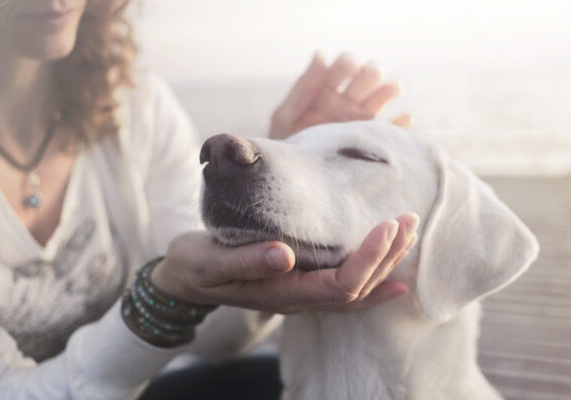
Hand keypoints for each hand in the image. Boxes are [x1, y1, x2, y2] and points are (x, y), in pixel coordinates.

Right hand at [151, 213, 418, 313]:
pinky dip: (373, 280)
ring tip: (407, 234)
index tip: (387, 225)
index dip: (368, 259)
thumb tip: (283, 255)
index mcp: (283, 293)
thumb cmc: (196, 266)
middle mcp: (299, 298)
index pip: (340, 285)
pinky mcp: (300, 281)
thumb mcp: (211, 261)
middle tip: (407, 220)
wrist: (186, 277)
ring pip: (355, 288)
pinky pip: (345, 288)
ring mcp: (301, 293)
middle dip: (387, 256)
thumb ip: (246, 261)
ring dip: (385, 263)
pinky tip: (395, 275)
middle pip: (357, 288)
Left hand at [269, 52, 411, 139]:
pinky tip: (403, 119)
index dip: (349, 62)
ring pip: (383, 96)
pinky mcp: (371, 141)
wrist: (293, 178)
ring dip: (389, 89)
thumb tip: (321, 53)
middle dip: (371, 72)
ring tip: (391, 90)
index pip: (344, 65)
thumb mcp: (286, 116)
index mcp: (326, 90)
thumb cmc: (285, 145)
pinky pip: (393, 131)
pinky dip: (401, 124)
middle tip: (367, 78)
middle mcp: (346, 101)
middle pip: (368, 76)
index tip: (349, 67)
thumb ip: (303, 87)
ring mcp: (361, 120)